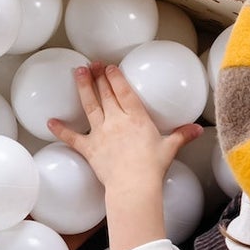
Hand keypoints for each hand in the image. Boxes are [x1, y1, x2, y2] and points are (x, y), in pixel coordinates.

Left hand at [48, 64, 201, 190]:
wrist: (134, 186)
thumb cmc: (152, 168)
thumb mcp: (169, 149)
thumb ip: (182, 135)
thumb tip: (198, 130)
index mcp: (137, 118)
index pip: (124, 91)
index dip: (116, 77)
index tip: (110, 66)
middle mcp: (117, 121)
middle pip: (106, 93)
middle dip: (99, 76)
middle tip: (92, 63)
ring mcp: (101, 133)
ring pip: (90, 105)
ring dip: (83, 87)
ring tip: (78, 72)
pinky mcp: (90, 148)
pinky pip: (72, 138)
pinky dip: (61, 130)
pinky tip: (50, 121)